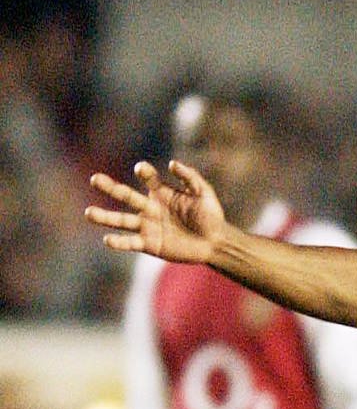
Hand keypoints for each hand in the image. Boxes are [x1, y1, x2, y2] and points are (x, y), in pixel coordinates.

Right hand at [86, 160, 226, 263]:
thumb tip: (172, 164)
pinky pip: (131, 242)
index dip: (143, 172)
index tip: (142, 170)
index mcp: (161, 192)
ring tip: (88, 213)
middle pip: (125, 195)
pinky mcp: (150, 244)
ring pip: (121, 220)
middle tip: (95, 179)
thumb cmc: (211, 216)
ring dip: (104, 217)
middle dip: (110, 187)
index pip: (147, 178)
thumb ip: (190, 177)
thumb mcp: (204, 193)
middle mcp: (150, 208)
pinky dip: (119, 242)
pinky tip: (107, 239)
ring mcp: (148, 226)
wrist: (216, 242)